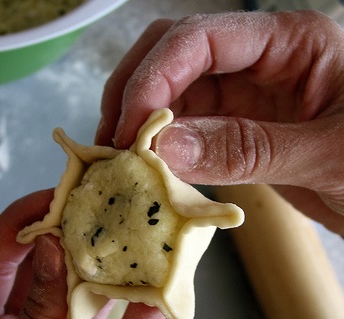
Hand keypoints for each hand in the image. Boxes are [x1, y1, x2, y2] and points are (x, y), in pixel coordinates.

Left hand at [0, 190, 163, 318]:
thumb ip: (37, 307)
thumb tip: (55, 246)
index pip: (0, 248)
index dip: (31, 216)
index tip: (64, 194)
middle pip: (48, 267)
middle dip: (80, 240)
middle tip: (110, 213)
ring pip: (81, 300)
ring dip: (113, 278)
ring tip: (141, 247)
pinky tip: (156, 301)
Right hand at [97, 10, 343, 234]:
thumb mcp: (326, 156)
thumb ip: (248, 150)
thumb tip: (167, 147)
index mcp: (289, 44)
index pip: (199, 38)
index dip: (154, 77)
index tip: (130, 126)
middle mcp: (258, 63)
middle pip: (174, 56)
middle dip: (135, 93)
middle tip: (112, 139)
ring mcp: (243, 97)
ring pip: (173, 94)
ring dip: (141, 122)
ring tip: (121, 157)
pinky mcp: (235, 128)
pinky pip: (186, 127)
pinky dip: (162, 145)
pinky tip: (151, 165)